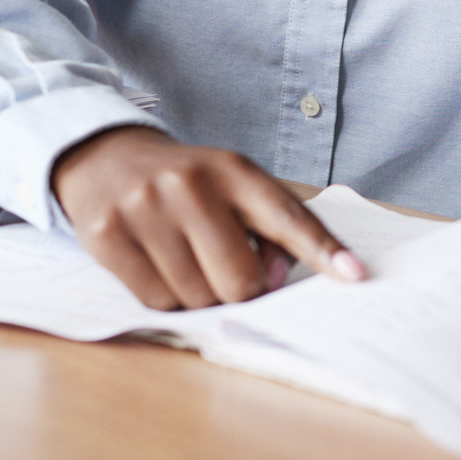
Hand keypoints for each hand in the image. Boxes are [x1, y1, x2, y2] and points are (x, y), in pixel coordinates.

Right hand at [51, 126, 366, 309]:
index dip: (322, 249)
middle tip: (225, 270)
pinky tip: (156, 264)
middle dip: (239, 289)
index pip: (287, 215)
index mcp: (234, 170)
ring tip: (183, 257)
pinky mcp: (108, 235)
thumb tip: (271, 284)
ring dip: (198, 294)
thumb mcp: (232, 188)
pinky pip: (155, 300)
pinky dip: (163, 296)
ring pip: (196, 297)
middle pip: (239, 279)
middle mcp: (191, 184)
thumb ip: (267, 229)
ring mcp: (146, 208)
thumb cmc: (186, 184)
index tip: (354, 275)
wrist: (106, 159)